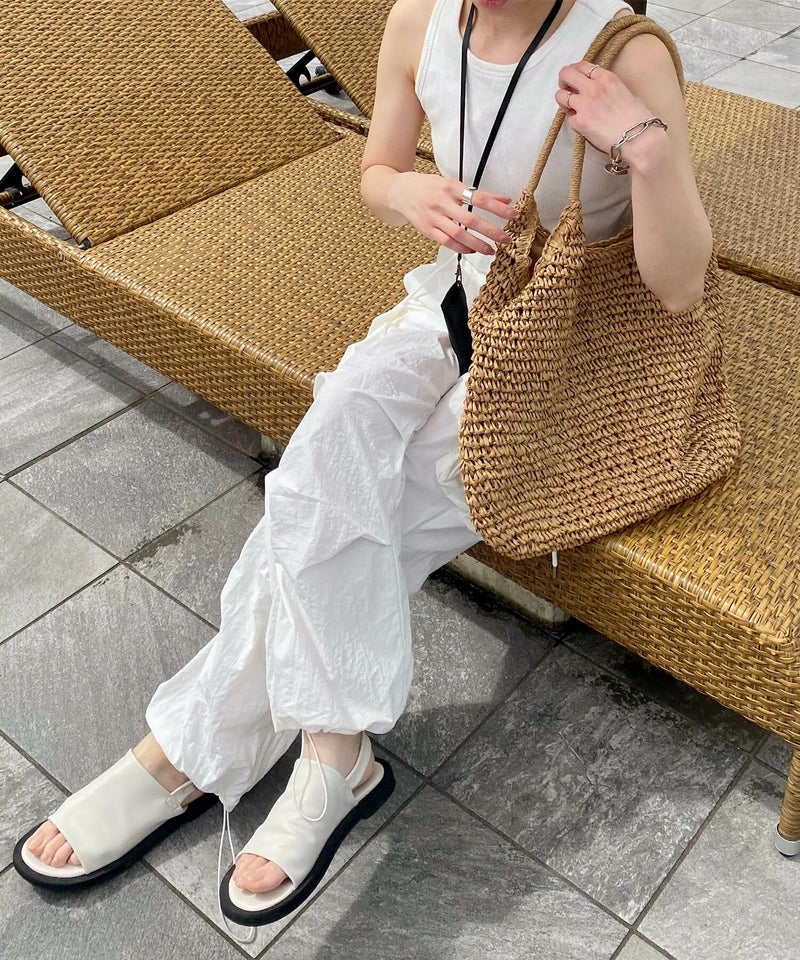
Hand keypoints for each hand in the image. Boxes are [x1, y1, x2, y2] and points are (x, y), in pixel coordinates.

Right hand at [386, 171, 518, 254]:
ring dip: (477, 244)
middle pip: (470, 219)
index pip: (479, 198)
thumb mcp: (452, 184)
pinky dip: (461, 248)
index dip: (497, 207)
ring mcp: (433, 217)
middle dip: (490, 231)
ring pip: (458, 234)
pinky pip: (446, 242)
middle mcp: (442, 202)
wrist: (400, 192)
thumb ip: (476, 193)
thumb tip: (504, 199)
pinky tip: (472, 251)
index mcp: (451, 188)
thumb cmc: (429, 187)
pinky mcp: (427, 230)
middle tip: (505, 239)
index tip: (513, 214)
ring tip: (490, 250)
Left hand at [554, 60, 658, 158]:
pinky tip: (584, 126)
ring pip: (560, 95)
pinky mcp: (579, 122)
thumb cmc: (638, 119)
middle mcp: (593, 87)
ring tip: (571, 109)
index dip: (575, 72)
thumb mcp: (625, 92)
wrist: (639, 138)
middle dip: (563, 81)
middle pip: (566, 73)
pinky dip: (574, 122)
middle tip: (567, 90)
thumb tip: (599, 93)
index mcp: (607, 77)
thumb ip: (608, 88)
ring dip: (563, 101)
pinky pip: (569, 118)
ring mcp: (584, 104)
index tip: (575, 79)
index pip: (582, 65)